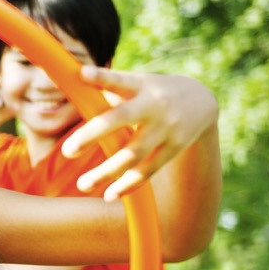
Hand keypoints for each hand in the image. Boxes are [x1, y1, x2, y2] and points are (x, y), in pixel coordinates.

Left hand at [62, 66, 218, 199]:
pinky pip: (149, 170)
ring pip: (133, 153)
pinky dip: (128, 184)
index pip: (119, 80)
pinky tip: (108, 195)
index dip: (101, 77)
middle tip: (67, 151)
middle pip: (121, 119)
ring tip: (82, 184)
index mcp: (140, 85)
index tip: (82, 74)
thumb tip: (70, 80)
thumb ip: (107, 85)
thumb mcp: (136, 82)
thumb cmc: (152, 91)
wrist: (201, 100)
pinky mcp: (174, 148)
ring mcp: (166, 128)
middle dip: (92, 134)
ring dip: (106, 172)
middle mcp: (154, 105)